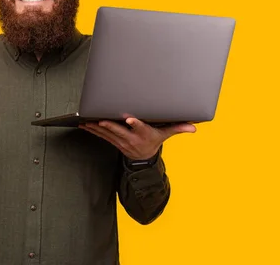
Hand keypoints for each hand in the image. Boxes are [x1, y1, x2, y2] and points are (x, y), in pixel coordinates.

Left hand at [79, 118, 195, 159]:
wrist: (144, 159)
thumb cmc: (154, 141)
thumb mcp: (165, 134)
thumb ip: (177, 128)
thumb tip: (194, 128)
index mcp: (144, 135)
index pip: (140, 129)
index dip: (135, 124)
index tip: (130, 120)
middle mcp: (132, 140)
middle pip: (120, 132)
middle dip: (110, 126)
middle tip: (101, 120)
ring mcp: (121, 142)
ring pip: (108, 134)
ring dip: (97, 128)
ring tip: (87, 120)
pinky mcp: (114, 142)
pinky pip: (102, 136)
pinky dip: (93, 130)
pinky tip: (84, 124)